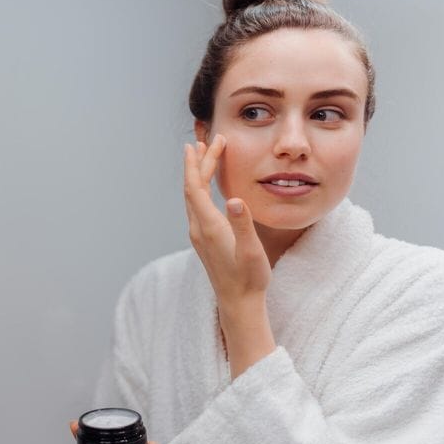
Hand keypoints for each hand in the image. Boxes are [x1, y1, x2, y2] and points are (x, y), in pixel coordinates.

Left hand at [183, 135, 270, 307]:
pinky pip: (197, 206)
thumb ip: (243, 224)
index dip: (195, 165)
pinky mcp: (204, 239)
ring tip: (204, 154)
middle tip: (209, 140)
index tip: (197, 144)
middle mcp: (198, 229)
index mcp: (208, 227)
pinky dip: (201, 188)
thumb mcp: (251, 251)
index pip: (195, 188)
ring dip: (198, 174)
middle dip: (199, 163)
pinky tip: (208, 184)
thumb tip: (234, 199)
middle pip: (192, 188)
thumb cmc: (248, 278)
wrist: (238, 303)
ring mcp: (199, 234)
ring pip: (193, 197)